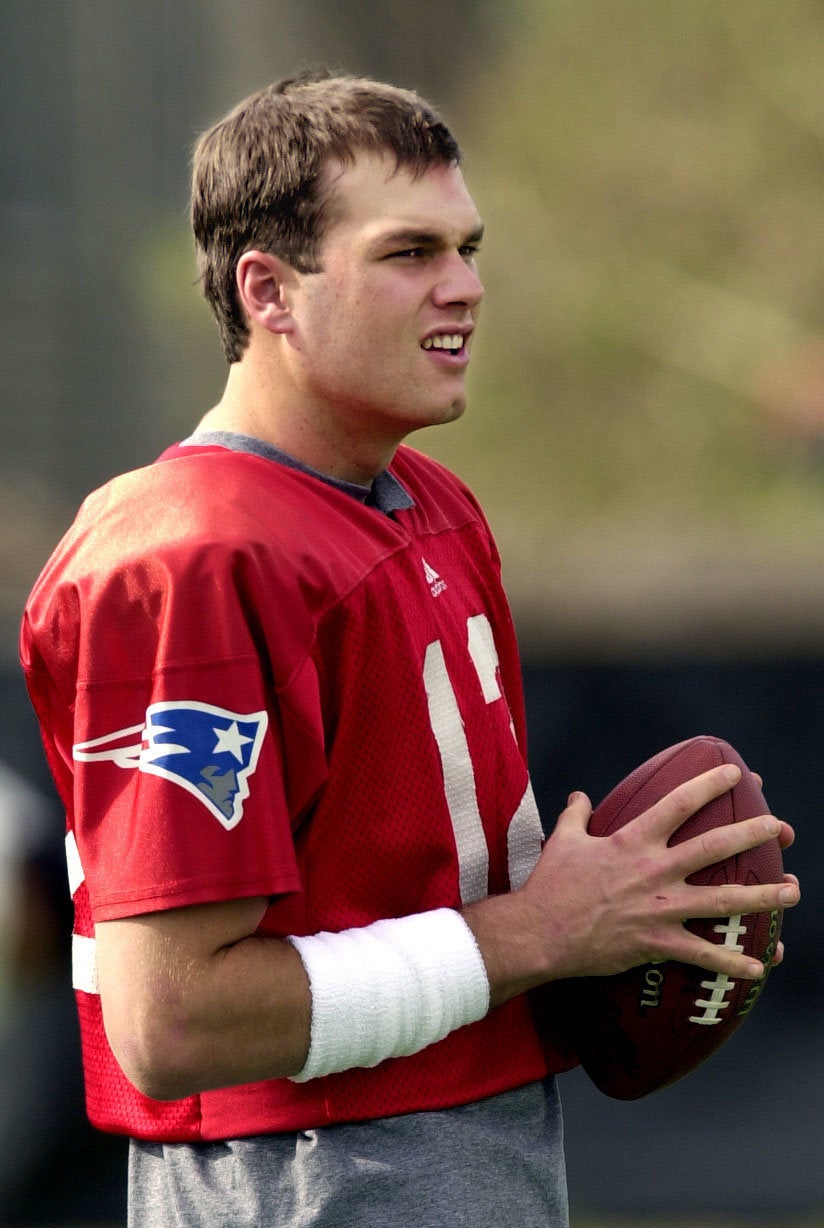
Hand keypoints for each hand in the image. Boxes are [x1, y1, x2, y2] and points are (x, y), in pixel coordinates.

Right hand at [466, 764, 799, 1007]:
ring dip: (762, 897)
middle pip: (714, 847)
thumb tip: (580, 796)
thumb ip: (576, 815)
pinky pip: (701, 954)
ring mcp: (658, 907)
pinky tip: (759, 967)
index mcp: (632, 840)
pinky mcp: (656, 942)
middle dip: (751, 835)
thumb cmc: (551, 884)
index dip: (709, 784)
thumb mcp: (563, 840)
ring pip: (721, 900)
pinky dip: (731, 962)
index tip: (734, 774)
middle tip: (780, 828)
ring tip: (793, 892)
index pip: (679, 803)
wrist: (539, 932)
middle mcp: (653, 870)